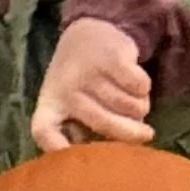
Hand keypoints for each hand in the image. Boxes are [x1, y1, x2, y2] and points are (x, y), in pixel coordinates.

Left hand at [31, 16, 152, 153]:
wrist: (88, 33)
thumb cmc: (81, 82)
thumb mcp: (71, 105)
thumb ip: (85, 131)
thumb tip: (114, 157)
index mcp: (50, 105)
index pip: (43, 131)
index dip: (56, 148)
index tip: (72, 157)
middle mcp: (65, 88)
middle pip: (104, 124)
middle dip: (131, 134)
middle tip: (146, 135)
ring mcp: (88, 71)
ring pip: (130, 106)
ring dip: (139, 107)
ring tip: (130, 100)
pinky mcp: (111, 56)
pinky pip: (140, 87)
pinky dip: (144, 89)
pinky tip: (134, 83)